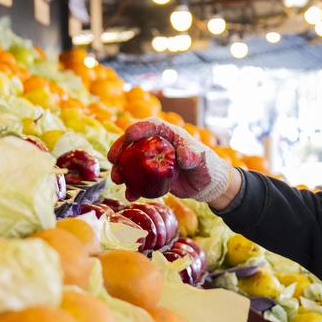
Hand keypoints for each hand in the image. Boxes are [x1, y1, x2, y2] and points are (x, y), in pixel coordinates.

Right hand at [107, 118, 231, 202]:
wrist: (208, 185)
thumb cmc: (208, 167)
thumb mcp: (202, 162)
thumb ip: (194, 157)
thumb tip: (184, 156)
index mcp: (170, 135)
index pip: (153, 126)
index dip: (139, 128)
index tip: (128, 134)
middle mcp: (158, 145)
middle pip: (135, 142)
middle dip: (121, 149)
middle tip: (113, 159)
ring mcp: (153, 161)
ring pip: (132, 162)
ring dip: (122, 169)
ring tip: (117, 179)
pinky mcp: (153, 177)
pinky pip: (139, 180)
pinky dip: (132, 187)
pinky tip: (130, 195)